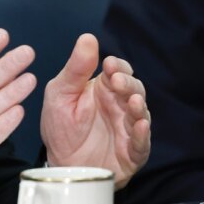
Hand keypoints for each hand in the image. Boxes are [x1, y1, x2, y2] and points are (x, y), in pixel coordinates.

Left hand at [40, 34, 150, 189]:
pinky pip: (142, 143)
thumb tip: (87, 38)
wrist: (61, 166)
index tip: (109, 65)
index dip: (117, 67)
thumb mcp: (61, 94)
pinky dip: (142, 134)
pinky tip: (140, 125)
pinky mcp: (131, 152)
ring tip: (132, 101)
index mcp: (103, 89)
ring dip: (138, 106)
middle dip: (128, 84)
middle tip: (117, 82)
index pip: (118, 71)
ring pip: (141, 113)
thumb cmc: (60, 128)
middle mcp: (119, 106)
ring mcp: (127, 128)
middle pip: (133, 88)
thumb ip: (76, 69)